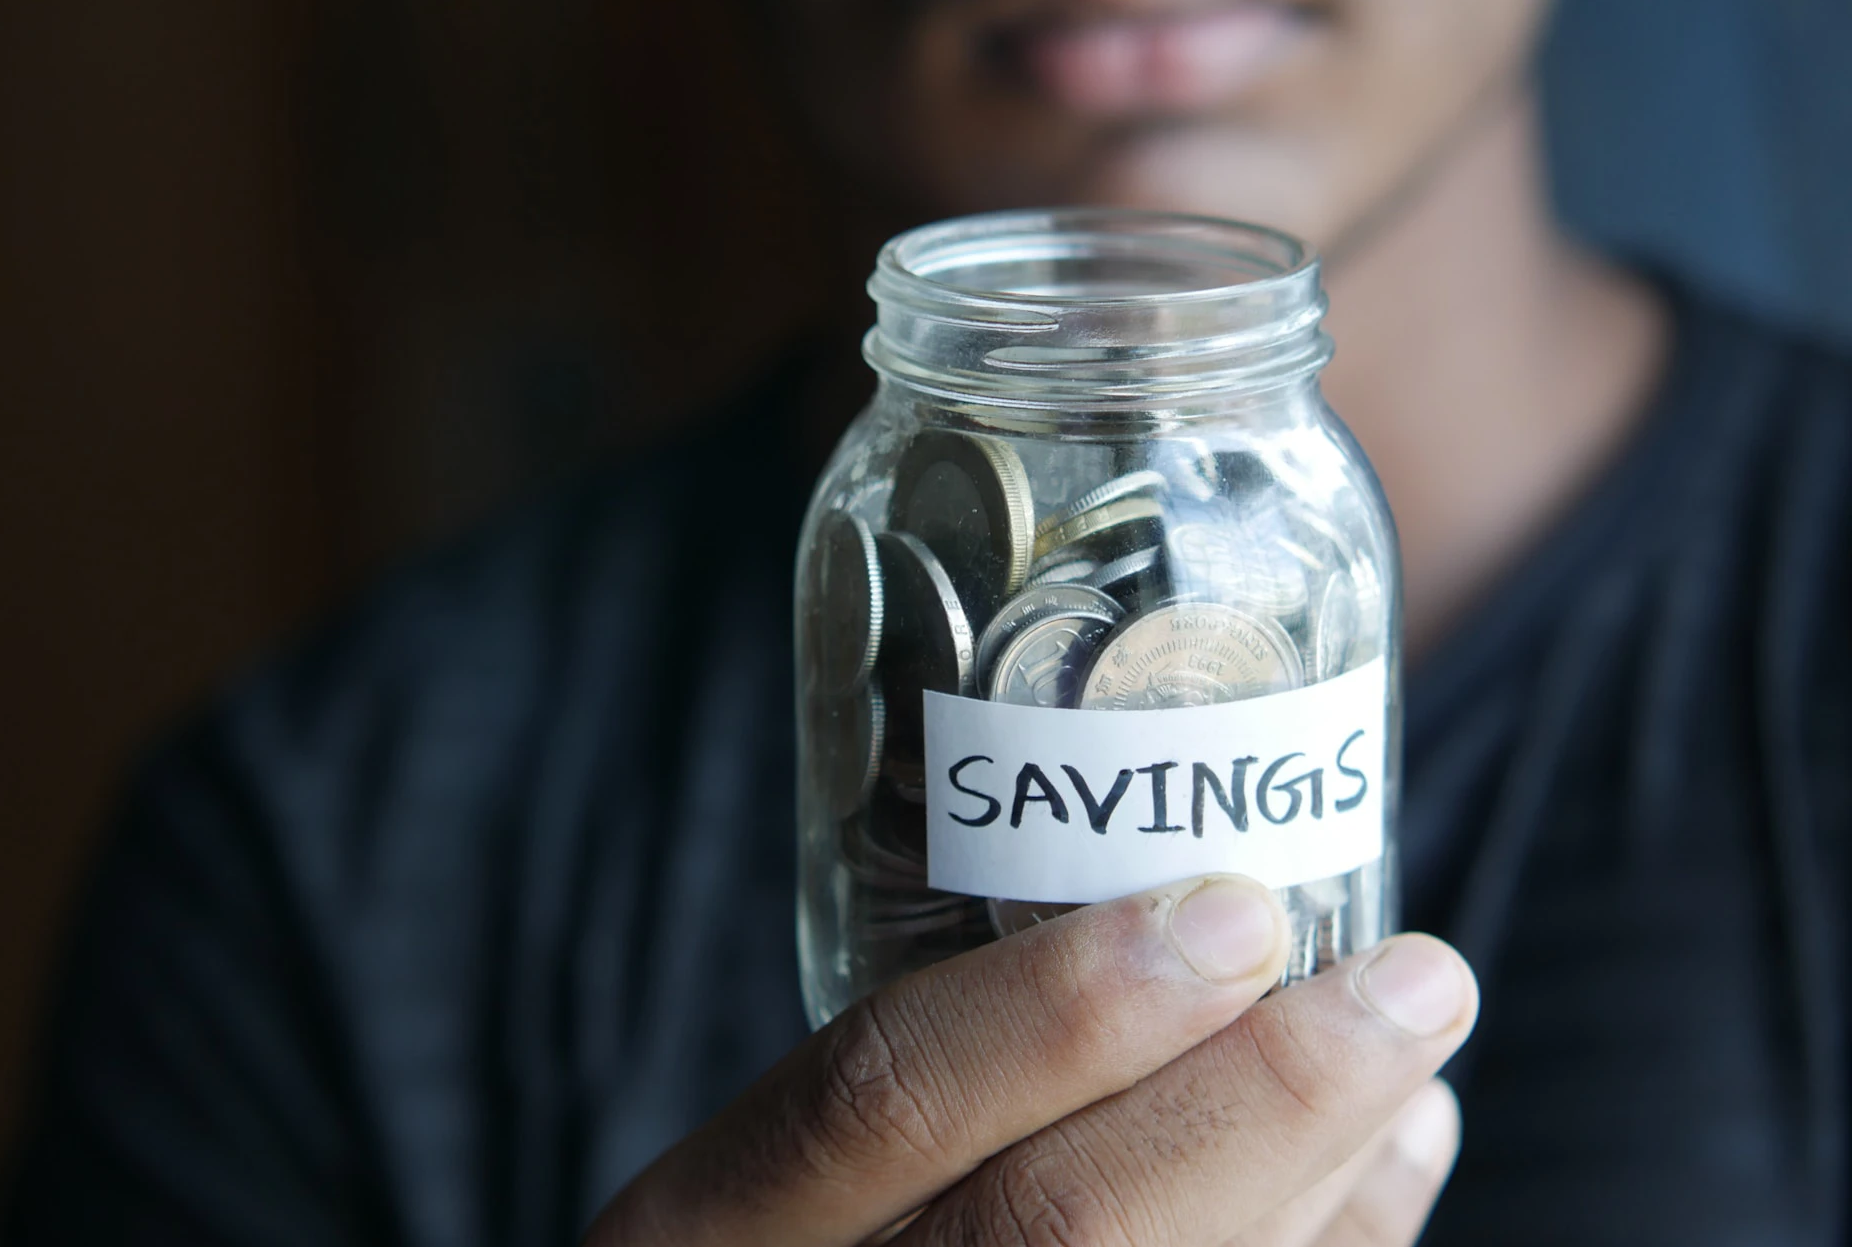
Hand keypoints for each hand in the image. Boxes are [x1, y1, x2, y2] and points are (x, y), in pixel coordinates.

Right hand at [586, 875, 1477, 1245]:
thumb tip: (1185, 911)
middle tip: (1412, 980)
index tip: (1231, 912)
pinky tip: (1388, 1172)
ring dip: (1334, 1183)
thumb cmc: (791, 1240)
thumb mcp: (767, 1161)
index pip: (876, 1098)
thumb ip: (908, 1061)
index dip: (1061, 1005)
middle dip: (1265, 1100)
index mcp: (707, 1226)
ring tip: (1416, 1065)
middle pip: (1061, 1230)